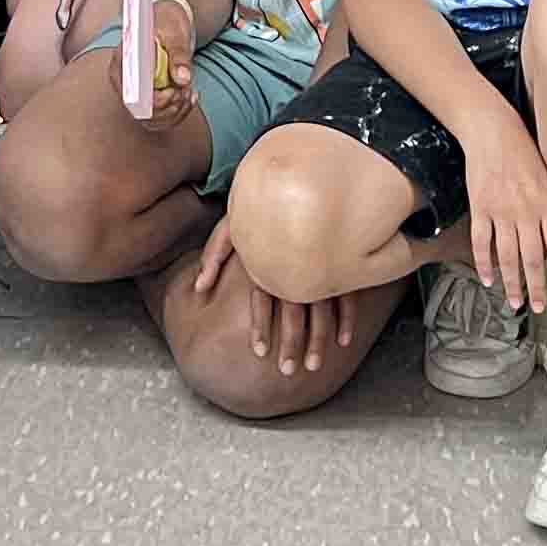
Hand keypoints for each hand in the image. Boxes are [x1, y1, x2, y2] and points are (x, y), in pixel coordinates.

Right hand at [126, 18, 195, 128]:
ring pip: (153, 119)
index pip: (129, 93)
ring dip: (177, 111)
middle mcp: (124, 81)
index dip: (153, 100)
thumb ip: (178, 55)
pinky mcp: (148, 100)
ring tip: (190, 90)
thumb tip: (183, 79)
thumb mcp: (175, 34)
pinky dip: (179, 112)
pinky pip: (162, 118)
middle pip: (140, 112)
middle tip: (187, 89)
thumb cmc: (168, 23)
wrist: (168, 22)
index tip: (174, 92)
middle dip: (169, 107)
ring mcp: (135, 93)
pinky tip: (190, 95)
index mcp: (122, 61)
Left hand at [188, 220, 357, 376]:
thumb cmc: (261, 203)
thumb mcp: (232, 222)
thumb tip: (198, 287)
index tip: (260, 352)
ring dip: (318, 340)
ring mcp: (319, 264)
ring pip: (322, 310)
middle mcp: (293, 265)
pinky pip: (348, 293)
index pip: (262, 299)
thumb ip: (214, 254)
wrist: (303, 174)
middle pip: (293, 312)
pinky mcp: (340, 261)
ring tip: (314, 366)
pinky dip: (347, 318)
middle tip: (288, 371)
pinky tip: (344, 341)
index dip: (261, 327)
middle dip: (290, 344)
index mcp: (267, 258)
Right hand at [459, 107, 546, 317]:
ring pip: (508, 257)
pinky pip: (482, 244)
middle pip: (533, 259)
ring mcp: (501, 211)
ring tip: (515, 302)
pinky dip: (484, 265)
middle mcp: (526, 211)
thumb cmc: (524, 152)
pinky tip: (488, 279)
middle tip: (540, 307)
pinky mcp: (480, 208)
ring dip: (512, 283)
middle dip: (537, 288)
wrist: (493, 130)